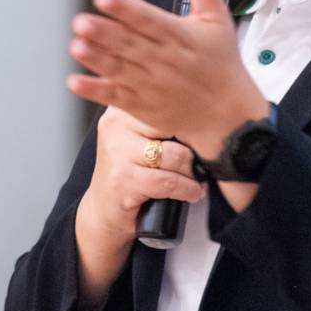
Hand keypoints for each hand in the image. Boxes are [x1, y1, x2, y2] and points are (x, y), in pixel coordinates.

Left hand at [67, 0, 269, 159]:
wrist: (230, 115)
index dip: (125, 8)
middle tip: (81, 21)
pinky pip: (115, 97)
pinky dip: (95, 90)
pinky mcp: (143, 105)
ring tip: (77, 46)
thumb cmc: (222, 65)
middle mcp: (163, 60)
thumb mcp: (217, 19)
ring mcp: (151, 84)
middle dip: (103, 32)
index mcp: (179, 36)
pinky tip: (76, 81)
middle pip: (129, 43)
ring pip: (119, 68)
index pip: (148, 19)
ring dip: (96, 58)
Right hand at [76, 106, 206, 248]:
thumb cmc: (130, 170)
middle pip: (174, 126)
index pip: (168, 103)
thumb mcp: (140, 137)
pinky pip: (168, 181)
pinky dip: (187, 189)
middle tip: (204, 157)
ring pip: (175, 156)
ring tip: (199, 178)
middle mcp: (116, 125)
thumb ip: (161, 122)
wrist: (104, 207)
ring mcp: (117, 153)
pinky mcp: (122, 181)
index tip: (206, 132)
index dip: (192, 119)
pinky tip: (192, 192)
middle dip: (195, 145)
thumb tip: (205, 118)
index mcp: (122, 109)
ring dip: (193, 171)